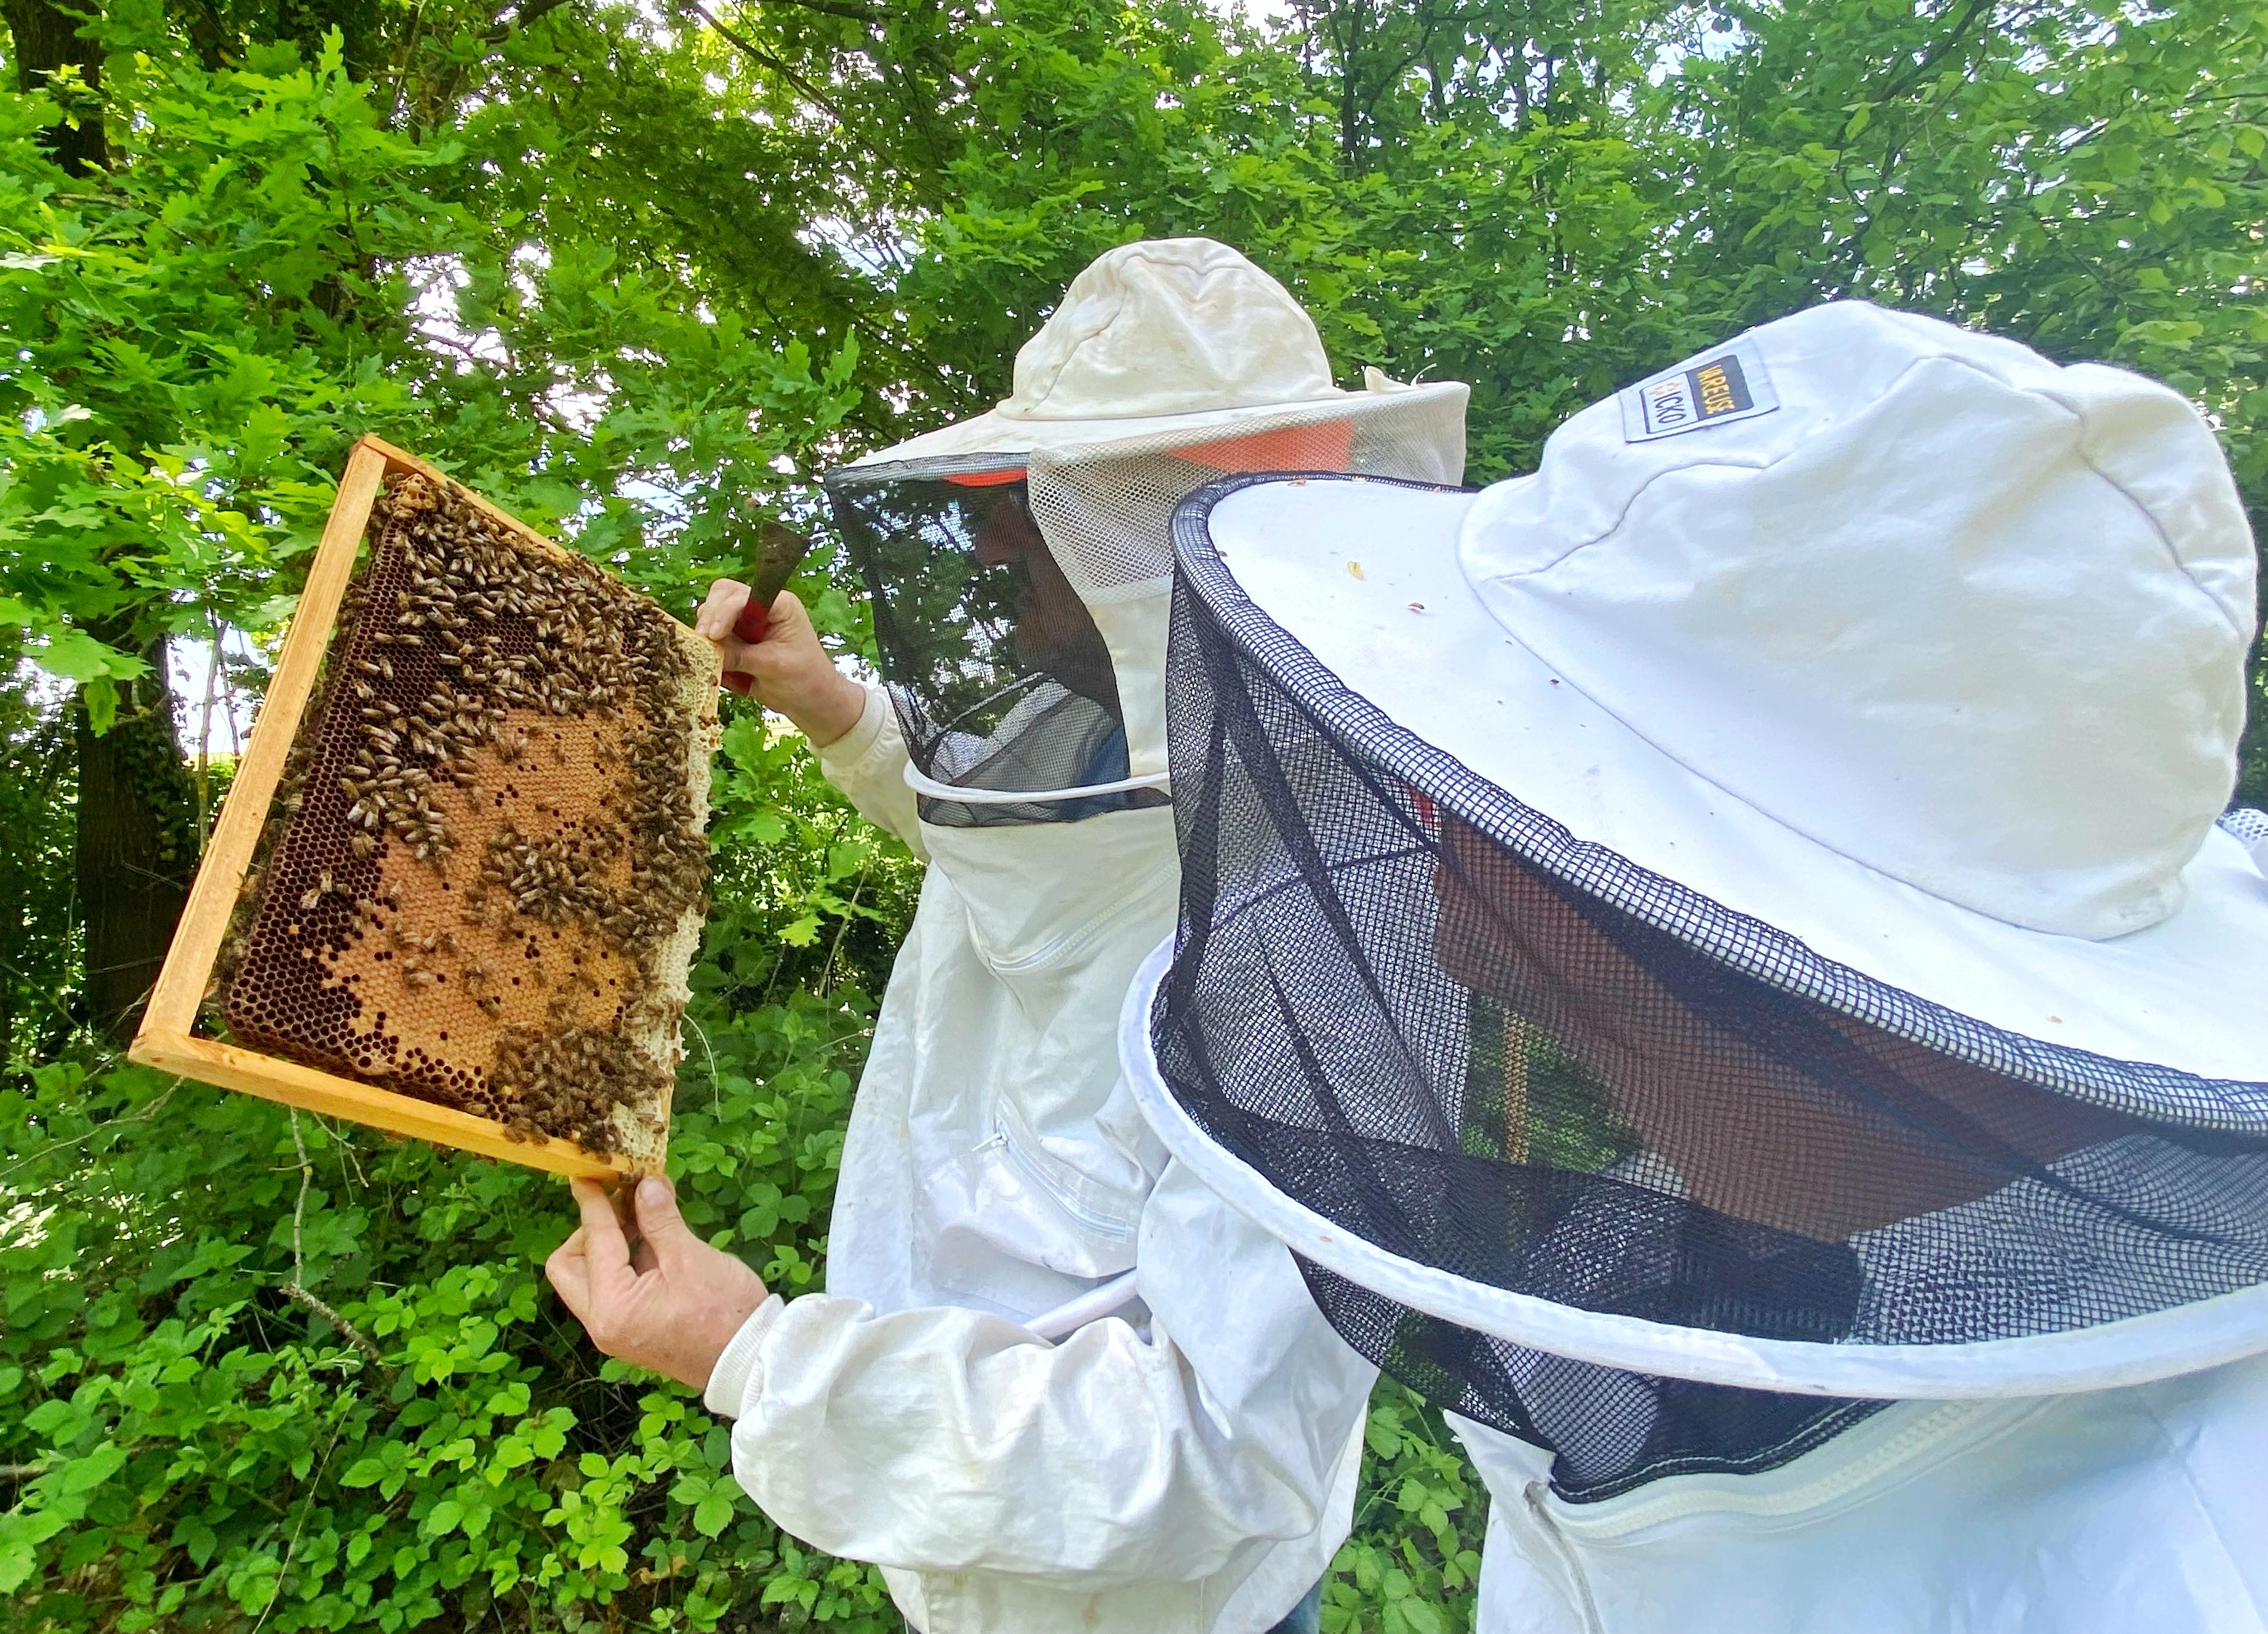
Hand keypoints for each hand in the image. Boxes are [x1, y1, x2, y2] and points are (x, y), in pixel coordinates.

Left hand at [545, 1175, 769, 1390]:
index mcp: (611, 1305)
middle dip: (590, 1230)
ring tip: (646, 1213)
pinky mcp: (632, 1331)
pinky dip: (624, 1261)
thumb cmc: (723, 1311)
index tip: (587, 1173)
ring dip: (609, 1243)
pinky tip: (655, 1239)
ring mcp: (616, 1330)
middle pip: (570, 1266)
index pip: (593, 1241)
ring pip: (590, 1278)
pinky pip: (612, 1289)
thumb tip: (646, 1183)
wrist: (749, 1361)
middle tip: (624, 1204)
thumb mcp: (691, 1258)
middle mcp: (602, 1322)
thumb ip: (660, 1219)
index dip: (592, 1202)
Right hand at [693, 581, 866, 747]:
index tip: (713, 635)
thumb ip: (740, 656)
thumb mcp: (772, 666)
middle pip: (721, 596)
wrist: (812, 701)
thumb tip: (706, 650)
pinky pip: (714, 637)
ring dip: (707, 633)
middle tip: (702, 642)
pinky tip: (714, 664)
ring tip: (708, 655)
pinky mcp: (738, 640)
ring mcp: (747, 623)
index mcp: (779, 604)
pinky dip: (710, 647)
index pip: (742, 595)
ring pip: (713, 614)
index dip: (724, 612)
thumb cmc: (805, 679)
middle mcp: (761, 607)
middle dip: (710, 617)